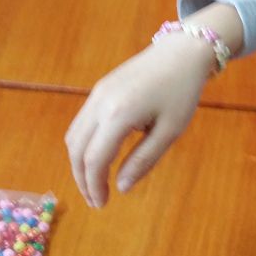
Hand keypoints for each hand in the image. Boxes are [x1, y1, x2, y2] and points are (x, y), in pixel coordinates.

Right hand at [65, 33, 213, 208]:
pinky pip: (82, 122)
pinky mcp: (99, 88)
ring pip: (74, 135)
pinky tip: (99, 156)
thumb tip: (120, 188)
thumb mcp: (169, 130)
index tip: (102, 204)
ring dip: (79, 162)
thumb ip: (143, 160)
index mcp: (119, 114)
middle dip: (82, 178)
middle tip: (96, 200)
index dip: (94, 186)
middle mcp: (100, 103)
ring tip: (95, 182)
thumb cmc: (182, 91)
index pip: (94, 159)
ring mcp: (96, 93)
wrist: (182, 51)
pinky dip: (84, 144)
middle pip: (76, 149)